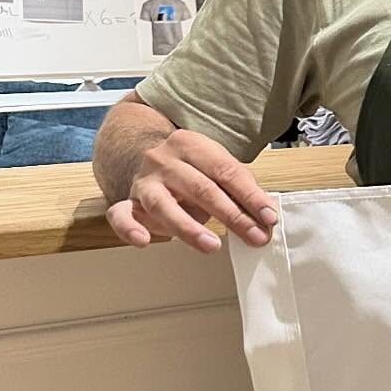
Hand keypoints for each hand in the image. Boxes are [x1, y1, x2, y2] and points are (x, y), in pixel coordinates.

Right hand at [106, 129, 277, 253]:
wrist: (148, 157)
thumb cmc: (194, 168)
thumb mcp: (219, 167)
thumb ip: (242, 188)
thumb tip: (266, 216)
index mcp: (191, 144)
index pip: (226, 172)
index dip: (250, 196)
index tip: (269, 218)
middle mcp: (164, 159)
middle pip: (201, 189)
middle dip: (232, 216)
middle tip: (254, 236)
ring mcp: (144, 181)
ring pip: (163, 205)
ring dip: (189, 228)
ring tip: (212, 245)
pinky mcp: (128, 201)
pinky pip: (120, 215)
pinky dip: (129, 229)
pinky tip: (144, 241)